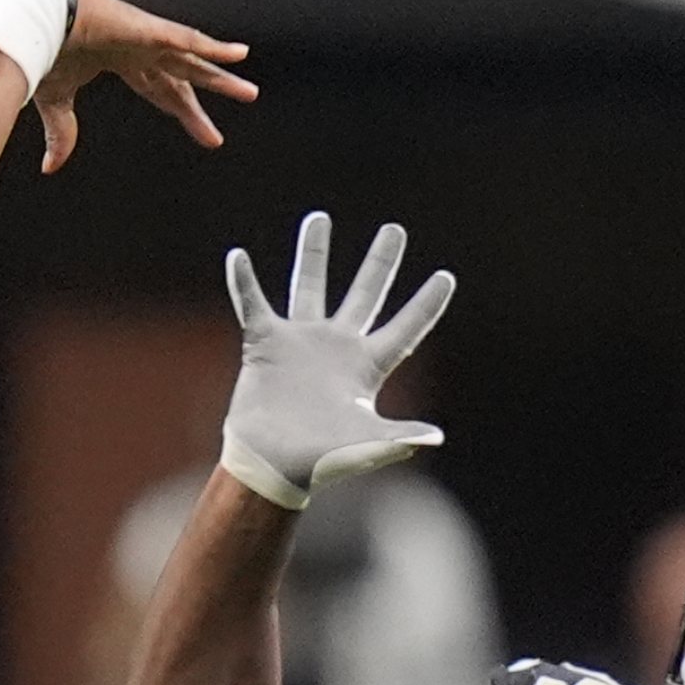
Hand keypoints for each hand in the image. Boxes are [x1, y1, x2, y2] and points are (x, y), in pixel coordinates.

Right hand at [32, 0, 256, 172]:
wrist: (36, 21)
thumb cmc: (43, 50)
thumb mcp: (57, 100)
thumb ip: (61, 132)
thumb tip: (50, 168)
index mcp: (119, 59)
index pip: (158, 90)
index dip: (179, 111)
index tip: (198, 130)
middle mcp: (139, 47)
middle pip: (180, 82)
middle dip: (197, 107)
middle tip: (215, 133)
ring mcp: (148, 37)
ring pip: (194, 61)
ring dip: (221, 78)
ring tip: (248, 93)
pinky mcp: (152, 30)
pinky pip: (192, 40)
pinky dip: (215, 48)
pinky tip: (239, 55)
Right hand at [219, 213, 455, 509]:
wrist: (270, 466)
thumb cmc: (320, 461)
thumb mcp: (365, 445)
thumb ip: (398, 436)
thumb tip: (436, 436)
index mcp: (367, 367)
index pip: (405, 329)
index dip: (426, 304)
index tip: (447, 276)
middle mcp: (337, 347)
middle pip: (365, 295)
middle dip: (379, 262)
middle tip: (394, 230)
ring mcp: (301, 342)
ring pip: (309, 287)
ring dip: (314, 253)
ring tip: (319, 219)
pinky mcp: (265, 343)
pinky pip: (252, 304)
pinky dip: (243, 282)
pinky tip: (238, 257)